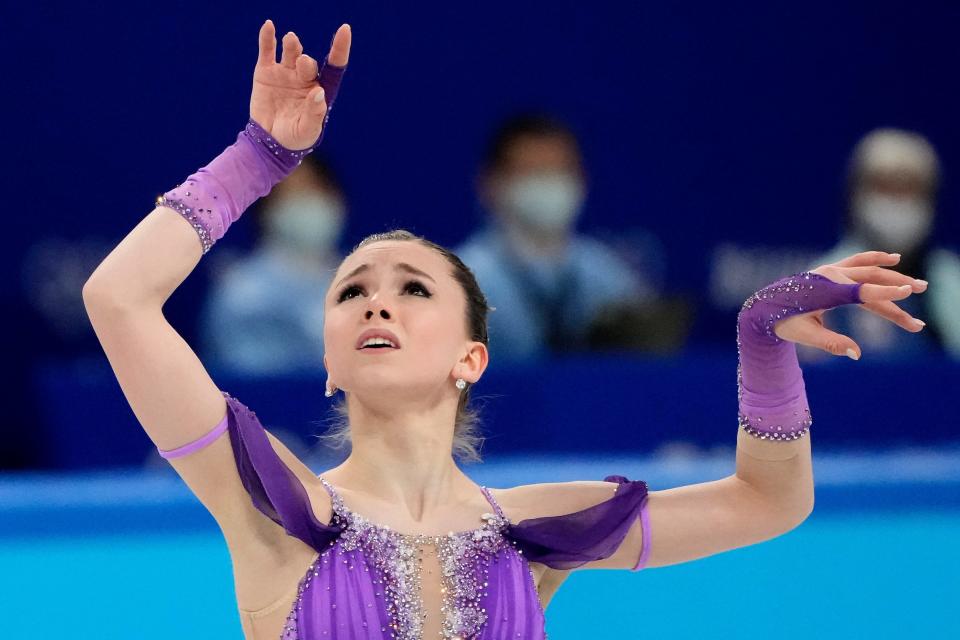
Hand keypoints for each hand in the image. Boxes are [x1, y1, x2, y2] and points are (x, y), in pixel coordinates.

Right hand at [250, 20, 351, 149]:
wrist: (268, 141)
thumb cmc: (294, 138)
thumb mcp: (307, 131)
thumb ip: (314, 114)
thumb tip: (318, 92)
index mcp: (320, 91)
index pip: (334, 67)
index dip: (340, 49)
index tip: (345, 30)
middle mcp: (304, 79)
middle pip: (308, 64)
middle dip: (305, 62)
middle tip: (301, 62)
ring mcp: (285, 73)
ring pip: (291, 53)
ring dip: (292, 45)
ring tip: (291, 39)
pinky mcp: (266, 72)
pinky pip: (267, 51)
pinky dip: (267, 38)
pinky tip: (269, 26)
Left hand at [773, 251, 927, 358]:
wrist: (763, 307)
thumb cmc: (783, 323)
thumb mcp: (805, 336)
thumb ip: (832, 344)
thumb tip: (857, 354)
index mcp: (825, 293)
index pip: (862, 292)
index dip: (886, 293)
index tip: (908, 291)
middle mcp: (830, 277)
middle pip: (871, 284)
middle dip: (897, 295)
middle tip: (920, 306)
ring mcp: (830, 271)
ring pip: (868, 272)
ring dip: (893, 277)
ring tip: (917, 284)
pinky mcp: (830, 271)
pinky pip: (857, 262)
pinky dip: (875, 259)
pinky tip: (893, 258)